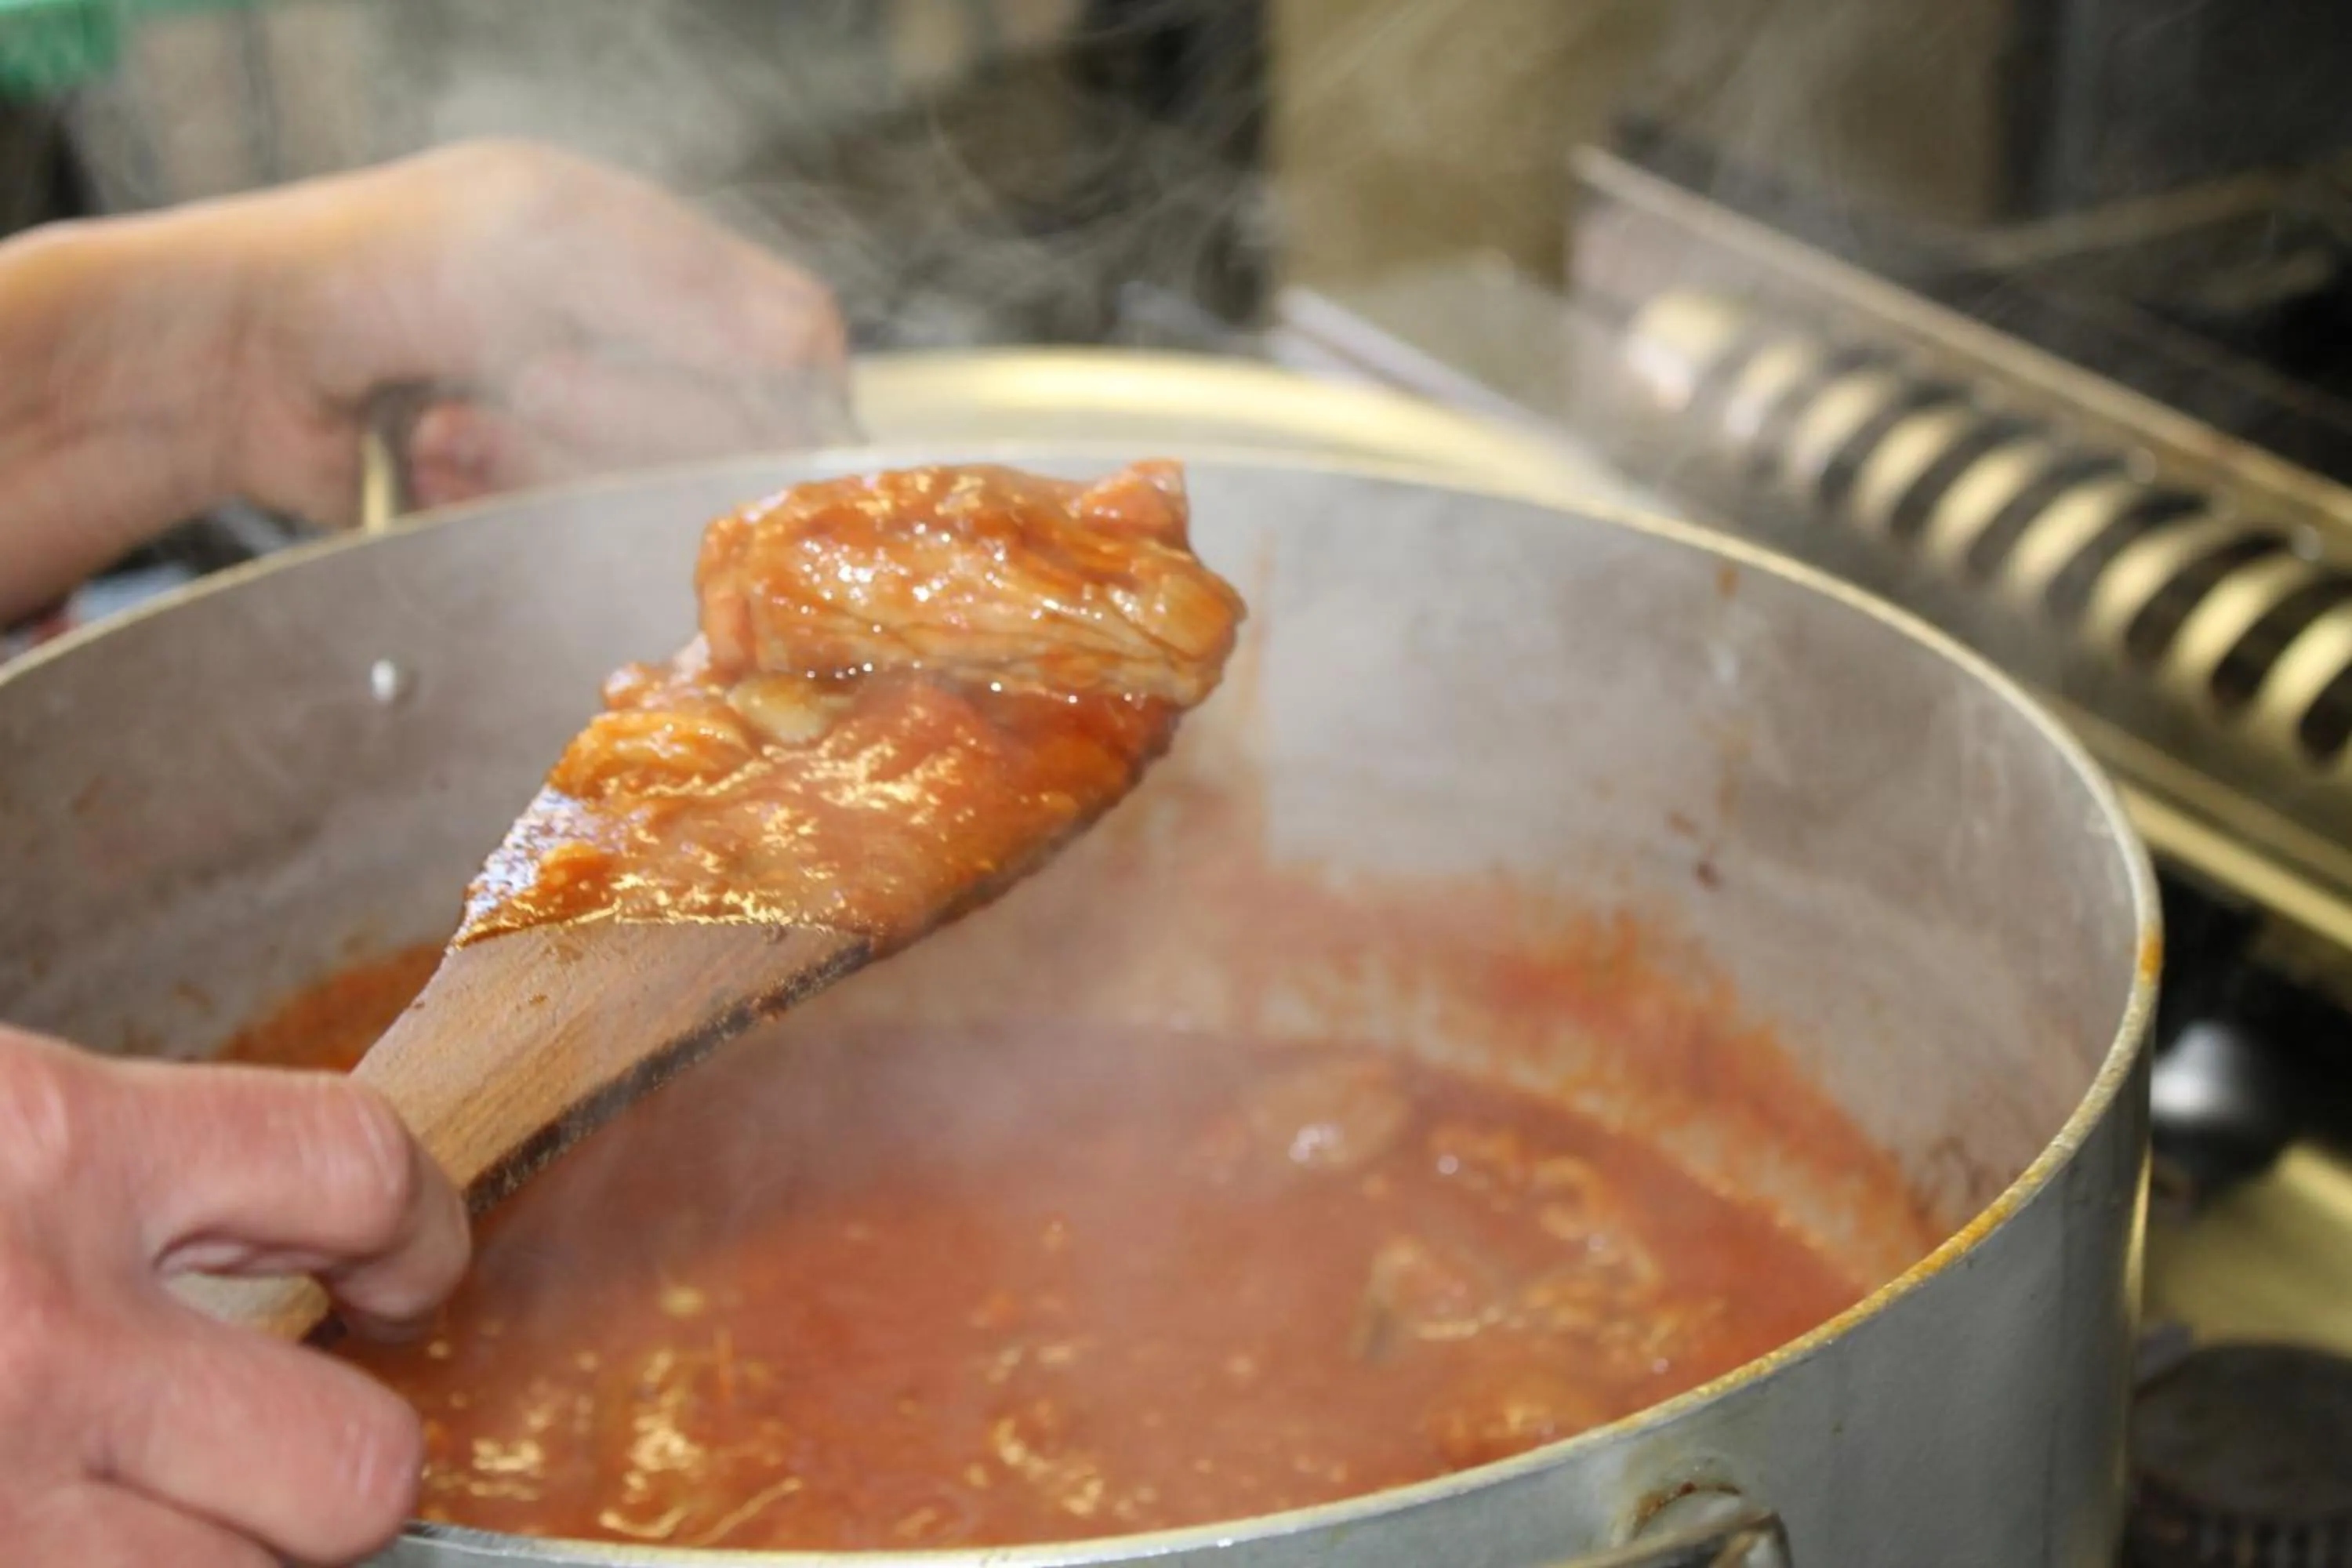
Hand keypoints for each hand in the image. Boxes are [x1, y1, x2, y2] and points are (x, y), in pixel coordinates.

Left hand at [0, 139, 850, 621]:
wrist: (227, 350)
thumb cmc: (372, 262)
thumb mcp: (542, 232)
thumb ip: (689, 288)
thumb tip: (815, 353)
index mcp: (660, 263)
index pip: (794, 348)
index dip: (768, 391)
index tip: (720, 411)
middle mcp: (639, 356)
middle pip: (727, 442)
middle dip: (616, 421)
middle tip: (521, 384)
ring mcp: (584, 445)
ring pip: (648, 504)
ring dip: (542, 467)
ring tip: (447, 428)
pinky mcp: (530, 517)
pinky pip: (573, 546)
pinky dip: (499, 509)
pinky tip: (431, 469)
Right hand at [0, 1025, 468, 1565]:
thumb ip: (100, 1165)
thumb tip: (247, 1215)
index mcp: (53, 1142)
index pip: (361, 1169)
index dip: (416, 1233)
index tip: (402, 1273)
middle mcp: (49, 1330)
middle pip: (356, 1462)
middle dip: (347, 1468)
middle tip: (292, 1445)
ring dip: (228, 1554)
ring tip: (159, 1507)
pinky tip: (62, 1540)